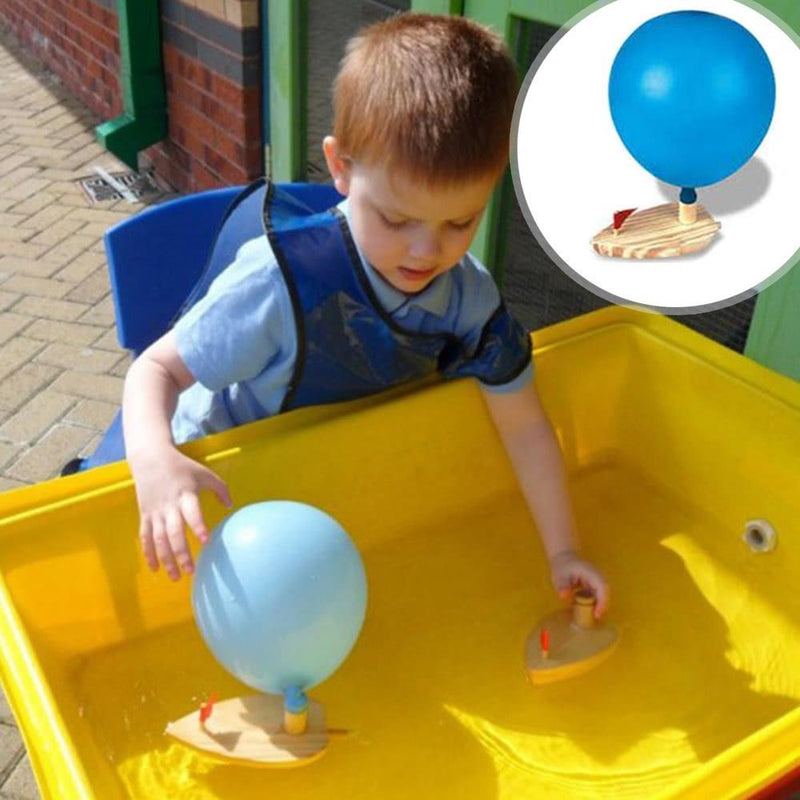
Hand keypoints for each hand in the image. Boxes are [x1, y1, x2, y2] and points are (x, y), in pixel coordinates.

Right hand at [129, 445, 232, 580]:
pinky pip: (145, 537)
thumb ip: (220, 489)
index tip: (206, 540)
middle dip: (182, 553)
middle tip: (191, 571)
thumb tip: (230, 505)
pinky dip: (149, 554)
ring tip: (176, 577)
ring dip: (166, 559)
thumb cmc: (182, 467)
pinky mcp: (145, 515)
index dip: (198, 526)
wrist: (150, 458)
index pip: (192, 512)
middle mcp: (169, 506)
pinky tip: (155, 569)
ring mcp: (155, 512)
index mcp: (186, 494)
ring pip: (159, 539)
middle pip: (174, 532)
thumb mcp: (204, 473)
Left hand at [549, 550, 608, 617]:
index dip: (602, 601)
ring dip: (600, 604)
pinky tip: (588, 610)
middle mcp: (597, 576)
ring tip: (593, 615)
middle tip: (595, 617)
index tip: (596, 613)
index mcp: (591, 573)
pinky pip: (598, 595)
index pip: (602, 587)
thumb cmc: (562, 567)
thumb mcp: (559, 576)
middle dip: (603, 605)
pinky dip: (595, 603)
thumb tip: (563, 596)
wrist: (563, 558)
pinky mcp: (594, 585)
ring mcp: (597, 580)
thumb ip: (562, 586)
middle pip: (605, 592)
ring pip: (603, 594)